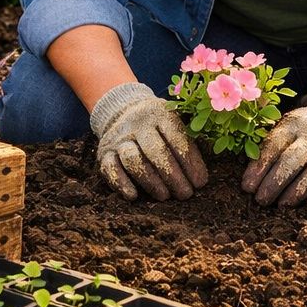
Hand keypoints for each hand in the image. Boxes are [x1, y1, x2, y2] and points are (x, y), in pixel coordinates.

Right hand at [91, 82, 207, 200]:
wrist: (121, 109)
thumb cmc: (159, 126)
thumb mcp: (175, 121)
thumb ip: (190, 139)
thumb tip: (203, 175)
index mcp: (160, 113)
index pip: (176, 138)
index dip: (190, 162)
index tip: (200, 182)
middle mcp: (137, 123)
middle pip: (155, 151)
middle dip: (173, 175)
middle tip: (186, 194)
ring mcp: (119, 138)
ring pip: (133, 160)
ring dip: (151, 181)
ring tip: (165, 196)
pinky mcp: (104, 152)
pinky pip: (110, 168)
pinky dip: (121, 183)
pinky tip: (134, 195)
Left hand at [241, 91, 306, 207]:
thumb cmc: (304, 132)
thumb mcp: (286, 128)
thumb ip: (269, 148)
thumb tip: (248, 183)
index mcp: (294, 124)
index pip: (274, 145)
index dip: (259, 167)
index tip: (248, 187)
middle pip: (294, 158)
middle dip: (275, 182)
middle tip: (261, 200)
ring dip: (298, 189)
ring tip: (283, 205)